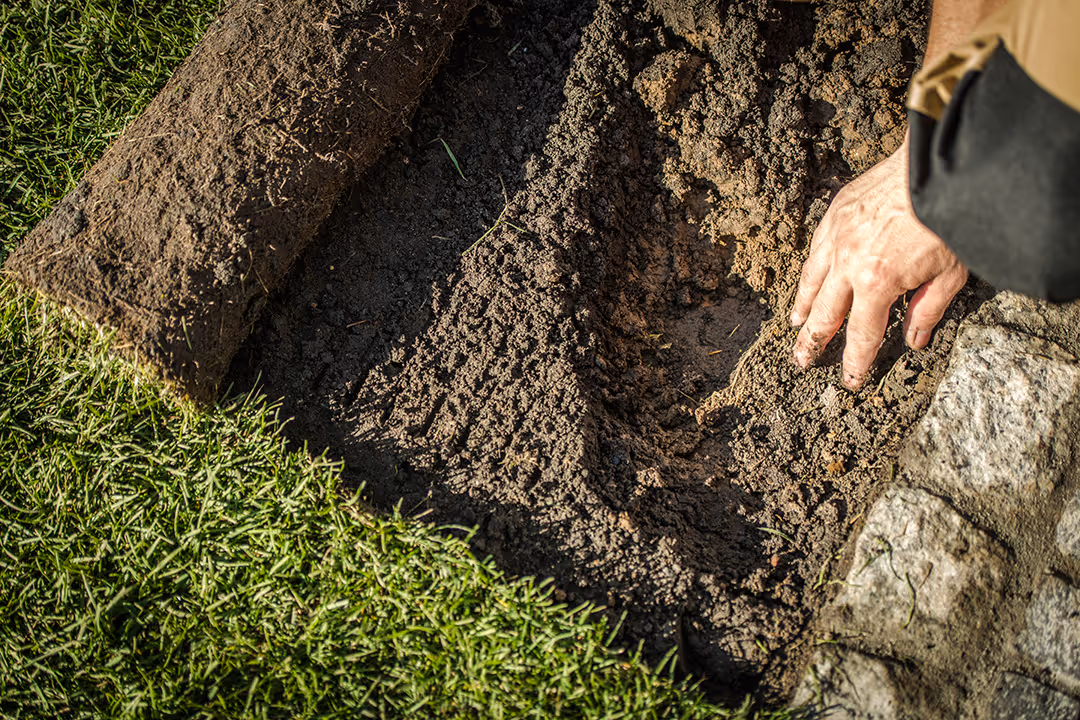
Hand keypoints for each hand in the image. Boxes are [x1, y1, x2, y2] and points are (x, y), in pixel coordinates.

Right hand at [790, 141, 967, 388]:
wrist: (936, 164)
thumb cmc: (949, 217)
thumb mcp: (950, 273)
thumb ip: (927, 311)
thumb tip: (913, 341)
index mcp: (877, 284)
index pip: (861, 336)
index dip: (854, 363)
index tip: (849, 383)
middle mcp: (847, 264)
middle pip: (824, 314)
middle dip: (813, 342)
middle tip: (802, 361)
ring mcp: (836, 237)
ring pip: (810, 281)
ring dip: (802, 307)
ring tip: (795, 325)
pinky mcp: (835, 213)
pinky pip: (815, 249)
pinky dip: (811, 270)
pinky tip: (809, 278)